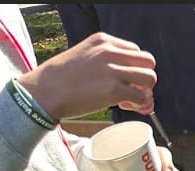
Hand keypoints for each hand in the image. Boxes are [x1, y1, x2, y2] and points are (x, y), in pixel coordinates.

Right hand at [18, 33, 157, 120]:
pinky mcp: (114, 91)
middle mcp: (110, 52)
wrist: (44, 91)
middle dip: (144, 78)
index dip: (134, 68)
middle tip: (132, 91)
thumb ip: (104, 60)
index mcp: (103, 41)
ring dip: (145, 92)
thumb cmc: (60, 78)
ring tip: (129, 100)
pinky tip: (125, 106)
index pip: (135, 51)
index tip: (124, 80)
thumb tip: (124, 77)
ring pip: (150, 78)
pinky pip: (142, 97)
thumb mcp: (83, 55)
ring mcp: (113, 71)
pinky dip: (139, 104)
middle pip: (148, 62)